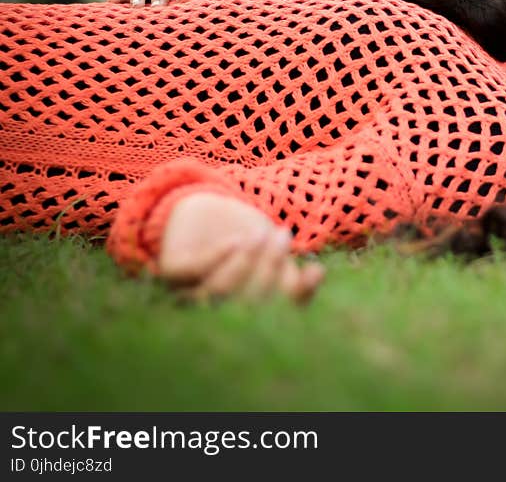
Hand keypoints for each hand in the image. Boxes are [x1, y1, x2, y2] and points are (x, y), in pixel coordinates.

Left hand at [157, 192, 323, 301]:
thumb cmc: (247, 236)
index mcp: (244, 313)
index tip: (316, 270)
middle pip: (246, 304)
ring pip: (219, 290)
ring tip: (261, 234)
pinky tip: (237, 241)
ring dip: (244, 262)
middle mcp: (215, 309)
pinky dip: (218, 257)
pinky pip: (194, 271)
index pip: (275, 316)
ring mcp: (190, 293)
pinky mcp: (171, 272)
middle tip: (283, 237)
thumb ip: (291, 268)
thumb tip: (316, 275)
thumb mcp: (272, 249)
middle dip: (269, 270)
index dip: (297, 297)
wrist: (206, 208)